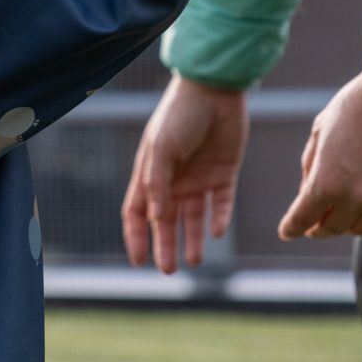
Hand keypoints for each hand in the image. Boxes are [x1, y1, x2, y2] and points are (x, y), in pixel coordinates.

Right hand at [122, 75, 247, 272]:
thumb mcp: (162, 148)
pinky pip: (221, 203)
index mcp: (151, 172)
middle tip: (169, 271)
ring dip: (193, 239)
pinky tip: (216, 232)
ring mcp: (199, 178)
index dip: (136, 237)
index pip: (138, 212)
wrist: (215, 90)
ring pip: (194, 218)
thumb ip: (157, 184)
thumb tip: (156, 220)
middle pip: (166, 221)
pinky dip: (218, 218)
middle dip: (166, 246)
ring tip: (194, 260)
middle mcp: (173, 180)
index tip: (139, 261)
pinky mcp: (225, 174)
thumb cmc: (180, 115)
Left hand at [278, 65, 361, 239]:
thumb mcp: (320, 131)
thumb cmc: (354, 106)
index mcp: (325, 181)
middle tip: (316, 224)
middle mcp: (354, 197)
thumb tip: (309, 190)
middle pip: (332, 228)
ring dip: (349, 223)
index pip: (302, 219)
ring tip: (345, 214)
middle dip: (319, 228)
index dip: (292, 228)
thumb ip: (311, 165)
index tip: (288, 232)